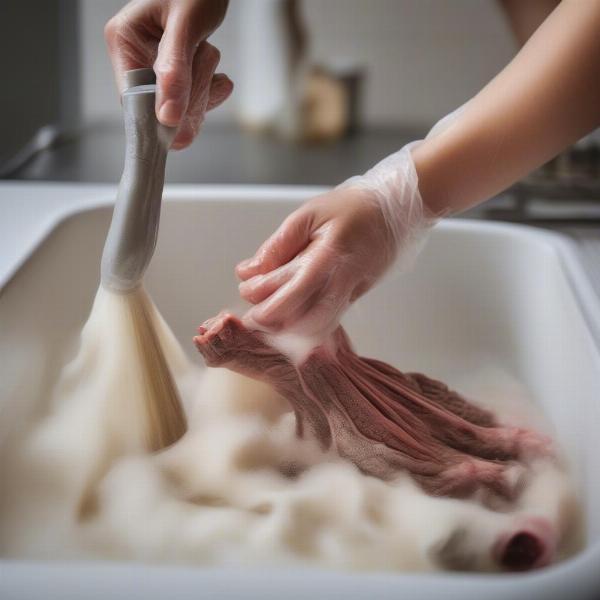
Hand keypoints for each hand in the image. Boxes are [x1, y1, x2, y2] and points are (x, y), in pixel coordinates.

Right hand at [105, 0, 232, 149]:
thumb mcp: (187, 24)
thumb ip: (175, 69)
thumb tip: (167, 116)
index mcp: (124, 40)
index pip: (133, 99)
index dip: (157, 119)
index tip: (180, 131)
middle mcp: (136, 55)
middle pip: (160, 106)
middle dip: (190, 95)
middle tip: (205, 68)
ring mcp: (156, 65)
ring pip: (181, 104)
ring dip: (203, 87)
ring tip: (207, 53)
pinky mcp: (176, 73)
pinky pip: (194, 99)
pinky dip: (211, 91)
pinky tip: (219, 77)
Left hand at [236, 188, 392, 334]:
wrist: (399, 210)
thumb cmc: (354, 207)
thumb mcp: (309, 215)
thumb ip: (278, 246)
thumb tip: (249, 271)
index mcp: (328, 257)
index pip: (289, 291)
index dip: (261, 297)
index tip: (245, 288)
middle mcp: (343, 282)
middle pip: (302, 319)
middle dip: (271, 320)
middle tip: (253, 311)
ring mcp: (352, 294)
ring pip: (317, 327)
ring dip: (289, 327)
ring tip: (271, 315)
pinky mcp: (357, 298)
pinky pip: (329, 320)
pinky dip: (306, 323)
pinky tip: (292, 313)